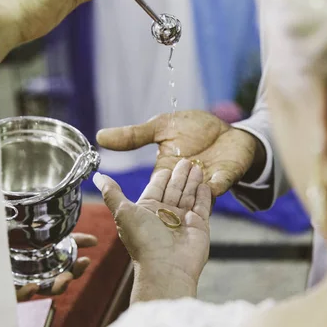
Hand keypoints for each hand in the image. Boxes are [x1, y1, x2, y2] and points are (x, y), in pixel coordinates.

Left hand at [15, 233, 97, 301]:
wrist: (0, 235)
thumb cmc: (26, 237)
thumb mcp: (50, 234)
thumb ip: (71, 238)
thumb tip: (95, 241)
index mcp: (51, 266)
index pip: (69, 272)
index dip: (79, 268)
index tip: (86, 260)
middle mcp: (39, 276)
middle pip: (57, 286)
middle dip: (66, 282)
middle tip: (70, 275)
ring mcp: (23, 281)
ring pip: (40, 291)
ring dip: (53, 288)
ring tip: (60, 281)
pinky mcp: (8, 284)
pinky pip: (17, 295)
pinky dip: (26, 294)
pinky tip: (33, 287)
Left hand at [93, 159, 211, 299]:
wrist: (166, 268)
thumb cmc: (143, 241)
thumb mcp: (123, 212)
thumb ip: (113, 193)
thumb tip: (97, 177)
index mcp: (146, 211)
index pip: (155, 188)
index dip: (161, 176)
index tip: (168, 163)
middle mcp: (164, 215)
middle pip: (173, 189)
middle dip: (180, 175)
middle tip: (187, 159)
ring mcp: (182, 221)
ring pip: (188, 195)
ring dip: (192, 181)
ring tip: (198, 165)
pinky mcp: (199, 226)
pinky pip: (202, 206)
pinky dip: (204, 194)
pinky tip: (206, 183)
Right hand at [96, 110, 260, 196]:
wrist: (226, 128)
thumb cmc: (193, 129)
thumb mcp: (161, 127)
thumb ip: (134, 135)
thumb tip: (99, 136)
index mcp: (165, 172)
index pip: (155, 184)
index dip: (151, 189)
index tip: (144, 200)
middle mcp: (184, 183)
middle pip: (176, 193)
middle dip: (173, 193)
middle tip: (168, 194)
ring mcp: (206, 182)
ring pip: (197, 194)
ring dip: (194, 191)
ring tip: (189, 190)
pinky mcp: (226, 177)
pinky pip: (221, 183)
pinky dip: (217, 184)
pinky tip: (213, 184)